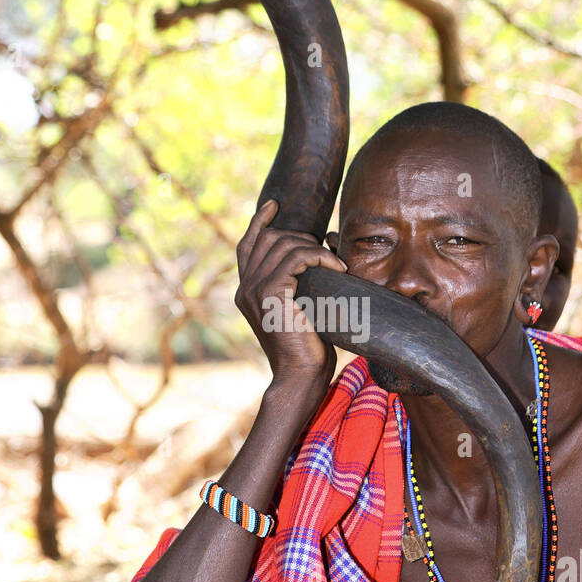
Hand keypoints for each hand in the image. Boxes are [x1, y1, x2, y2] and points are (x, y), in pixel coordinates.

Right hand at [234, 199, 347, 393]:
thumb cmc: (309, 347)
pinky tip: (337, 267)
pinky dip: (320, 256)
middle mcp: (245, 289)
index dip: (258, 222)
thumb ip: (299, 283)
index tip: (273, 205)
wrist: (301, 376)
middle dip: (298, 235)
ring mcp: (254, 290)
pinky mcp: (271, 293)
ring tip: (333, 261)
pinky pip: (296, 258)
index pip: (247, 246)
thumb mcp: (301, 308)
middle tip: (323, 247)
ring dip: (312, 246)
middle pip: (267, 239)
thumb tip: (322, 248)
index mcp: (246, 292)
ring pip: (283, 245)